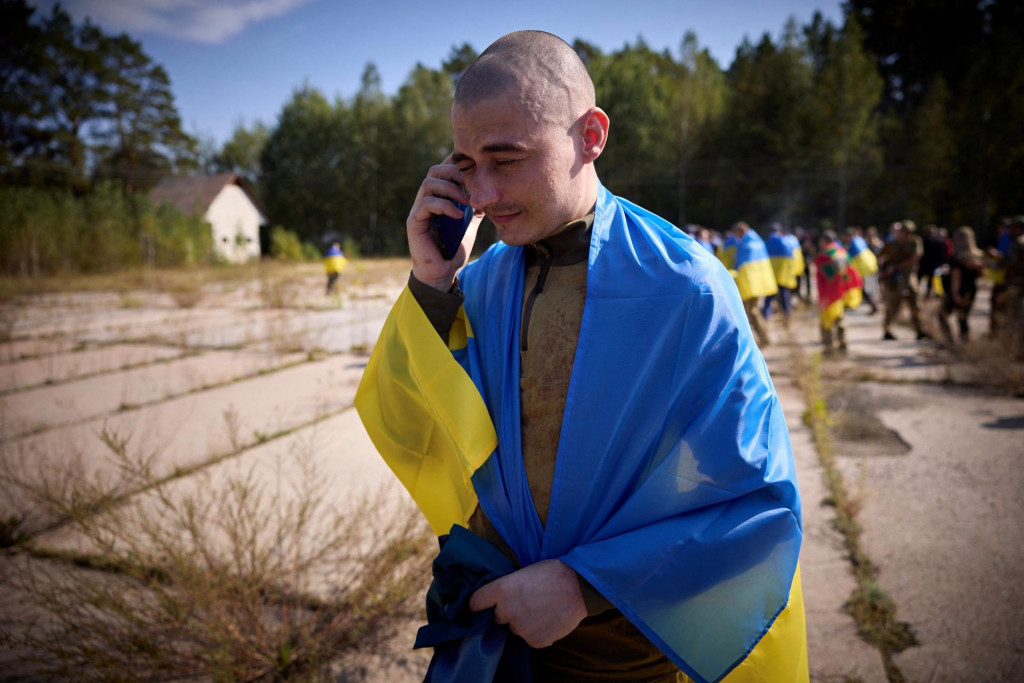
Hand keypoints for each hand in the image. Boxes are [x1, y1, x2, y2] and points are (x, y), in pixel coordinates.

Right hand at [407, 155, 482, 290]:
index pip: (443, 171)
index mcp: (438, 197)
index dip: (455, 163)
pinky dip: (445, 206)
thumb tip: (489, 196)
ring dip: (451, 189)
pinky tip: (459, 216)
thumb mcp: (470, 225)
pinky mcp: (414, 222)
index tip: (473, 166)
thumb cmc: (454, 249)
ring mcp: (418, 210)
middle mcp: (425, 200)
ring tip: (467, 201)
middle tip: (471, 185)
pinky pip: (426, 204)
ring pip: (429, 184)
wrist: (443, 272)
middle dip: (454, 172)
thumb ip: (475, 210)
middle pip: (434, 171)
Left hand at [468, 559, 586, 648]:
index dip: (475, 606)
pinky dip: (537, 631)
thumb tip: (497, 602)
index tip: (476, 608)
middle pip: (496, 617)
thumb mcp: (523, 573)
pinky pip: (530, 638)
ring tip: (541, 609)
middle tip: (523, 602)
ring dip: (522, 622)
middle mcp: (507, 611)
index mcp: (502, 590)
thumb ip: (506, 588)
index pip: (475, 603)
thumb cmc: (552, 573)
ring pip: (515, 628)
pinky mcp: (535, 641)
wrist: (580, 586)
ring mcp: (521, 628)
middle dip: (505, 612)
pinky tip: (549, 618)